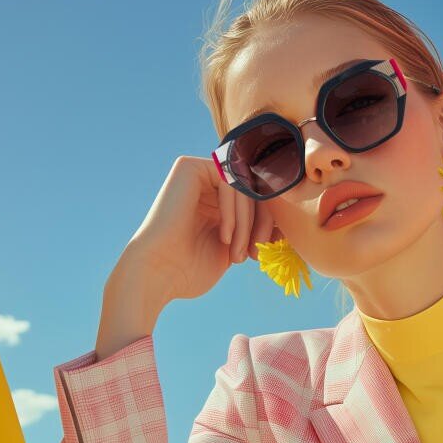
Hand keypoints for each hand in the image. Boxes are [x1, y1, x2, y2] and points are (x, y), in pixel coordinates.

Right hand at [119, 156, 280, 302]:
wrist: (157, 274)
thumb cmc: (191, 269)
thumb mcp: (234, 249)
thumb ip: (256, 230)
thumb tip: (284, 224)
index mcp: (215, 201)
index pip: (258, 201)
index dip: (267, 226)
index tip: (264, 252)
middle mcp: (206, 183)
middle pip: (255, 192)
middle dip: (261, 225)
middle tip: (257, 253)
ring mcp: (197, 173)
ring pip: (245, 189)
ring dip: (247, 224)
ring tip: (237, 253)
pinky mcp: (189, 167)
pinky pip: (231, 181)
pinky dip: (234, 212)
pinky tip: (225, 237)